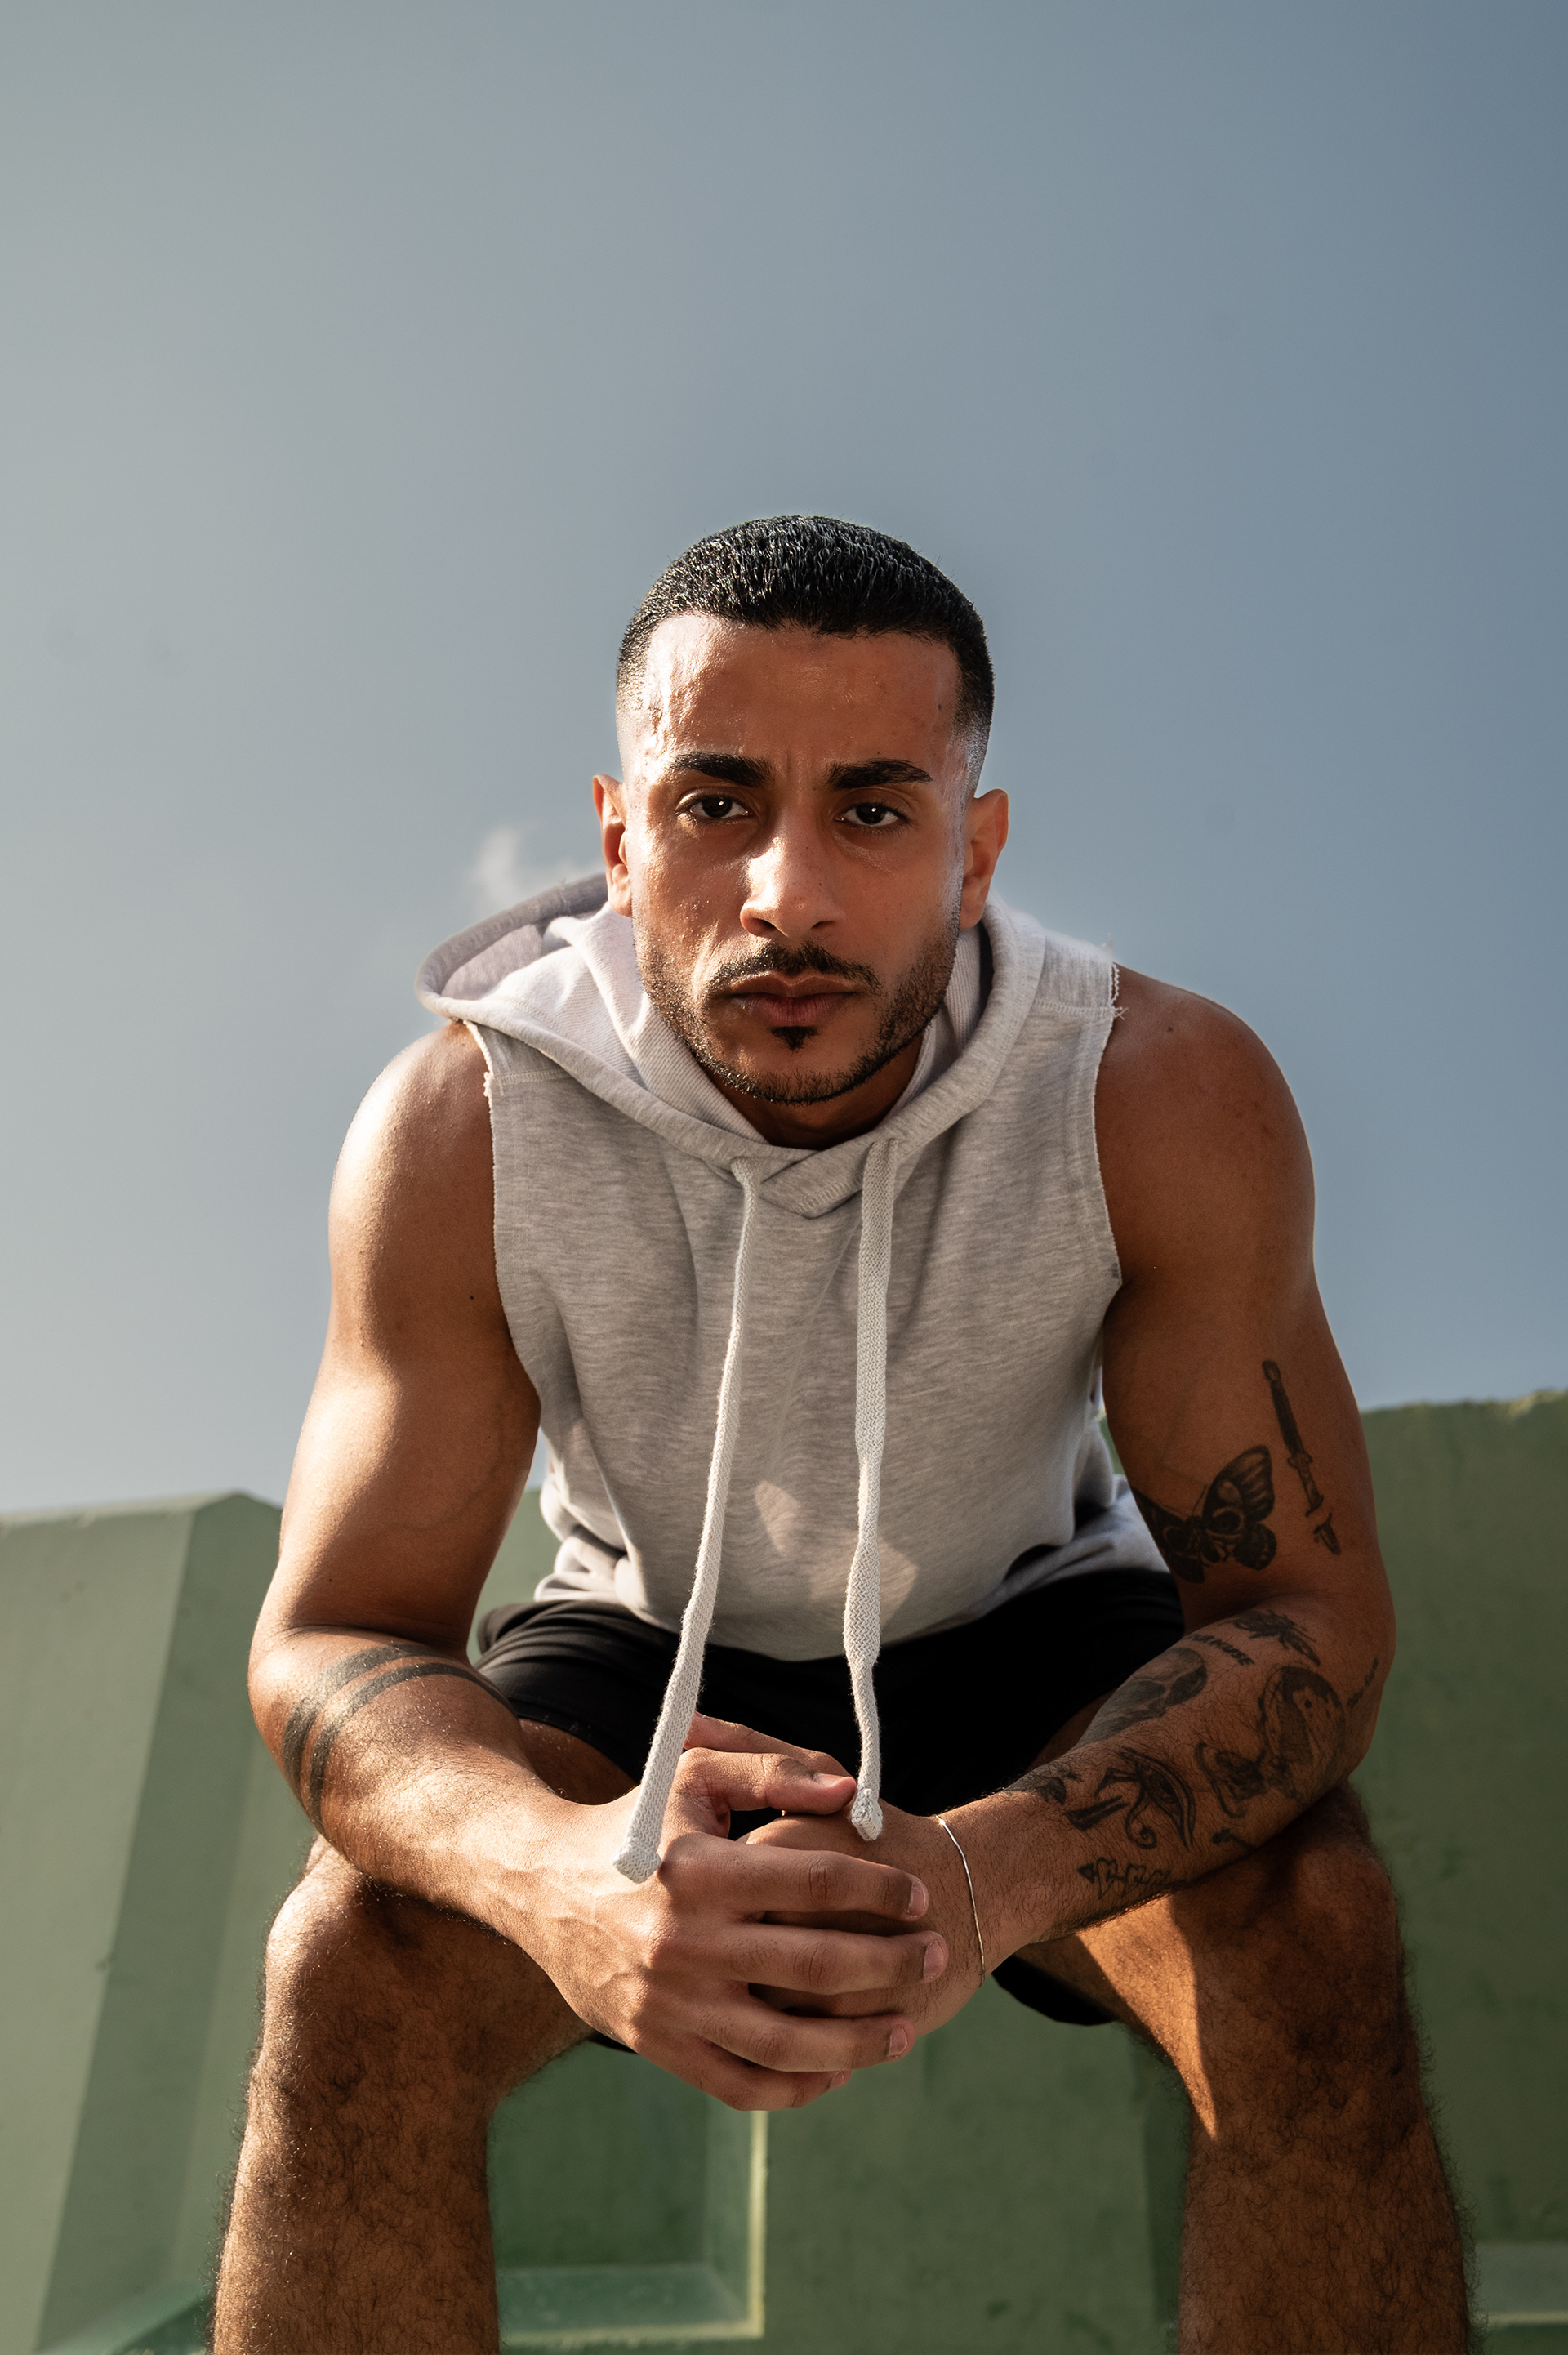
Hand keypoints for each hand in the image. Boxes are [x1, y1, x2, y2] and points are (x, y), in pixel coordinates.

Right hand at [517, 1716, 947, 2108]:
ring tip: (908, 2030)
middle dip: (892, 1963)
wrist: (538, 1884)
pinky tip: (837, 2071)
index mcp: (702, 1873)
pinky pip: (740, 2085)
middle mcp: (686, 1944)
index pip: (817, 1882)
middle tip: (937, 1955)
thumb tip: (850, 1790)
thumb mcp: (694, 1774)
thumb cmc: (632, 1823)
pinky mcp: (658, 2046)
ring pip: (788, 2042)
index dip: (880, 1887)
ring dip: (861, 2042)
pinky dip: (796, 2088)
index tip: (919, 1892)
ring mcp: (673, 2005)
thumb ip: (773, 1769)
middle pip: (817, 1965)